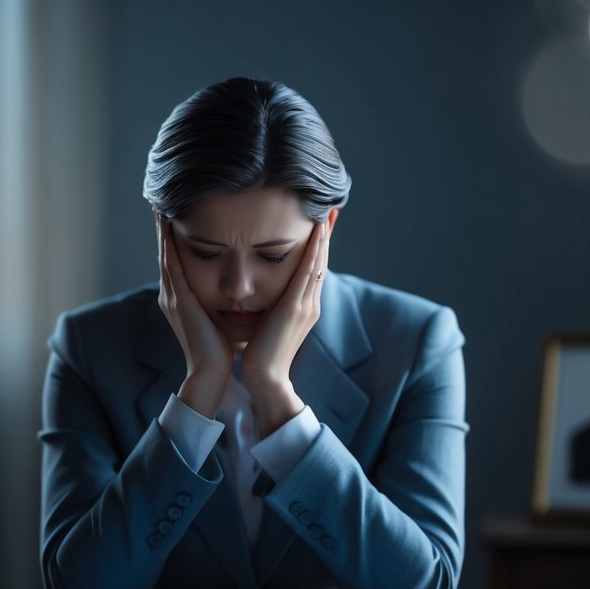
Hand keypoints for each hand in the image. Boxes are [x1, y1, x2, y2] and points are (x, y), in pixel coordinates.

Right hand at [157, 214, 231, 416]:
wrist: (211, 374)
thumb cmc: (220, 352)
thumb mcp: (218, 321)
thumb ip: (220, 304)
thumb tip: (235, 292)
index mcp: (182, 301)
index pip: (176, 262)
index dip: (173, 240)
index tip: (175, 217)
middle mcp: (172, 296)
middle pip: (166, 254)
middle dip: (163, 230)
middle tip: (162, 204)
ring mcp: (173, 298)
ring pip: (165, 255)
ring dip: (164, 231)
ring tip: (162, 206)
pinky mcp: (179, 301)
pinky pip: (171, 265)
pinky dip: (168, 245)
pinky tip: (169, 226)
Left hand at [242, 219, 329, 435]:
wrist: (265, 378)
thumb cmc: (260, 354)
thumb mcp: (269, 323)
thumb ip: (272, 305)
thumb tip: (265, 291)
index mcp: (305, 307)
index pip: (313, 269)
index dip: (318, 246)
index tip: (319, 223)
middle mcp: (311, 304)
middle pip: (321, 262)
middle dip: (325, 236)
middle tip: (329, 210)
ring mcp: (307, 306)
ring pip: (318, 264)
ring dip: (322, 238)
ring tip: (324, 214)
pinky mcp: (297, 308)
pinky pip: (308, 272)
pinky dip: (313, 250)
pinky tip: (315, 232)